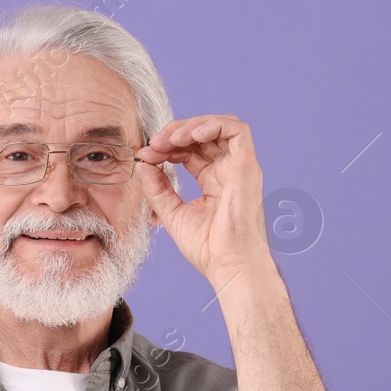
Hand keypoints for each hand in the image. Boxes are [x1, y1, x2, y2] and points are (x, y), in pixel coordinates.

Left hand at [135, 115, 274, 288]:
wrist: (228, 264)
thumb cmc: (207, 248)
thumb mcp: (171, 213)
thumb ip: (157, 187)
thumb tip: (143, 163)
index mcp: (213, 181)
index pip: (190, 150)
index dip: (167, 146)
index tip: (146, 155)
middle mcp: (227, 171)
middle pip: (202, 135)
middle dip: (175, 133)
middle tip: (154, 144)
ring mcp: (239, 167)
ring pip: (219, 126)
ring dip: (191, 126)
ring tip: (170, 138)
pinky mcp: (248, 165)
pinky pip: (236, 130)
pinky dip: (212, 125)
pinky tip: (190, 136)